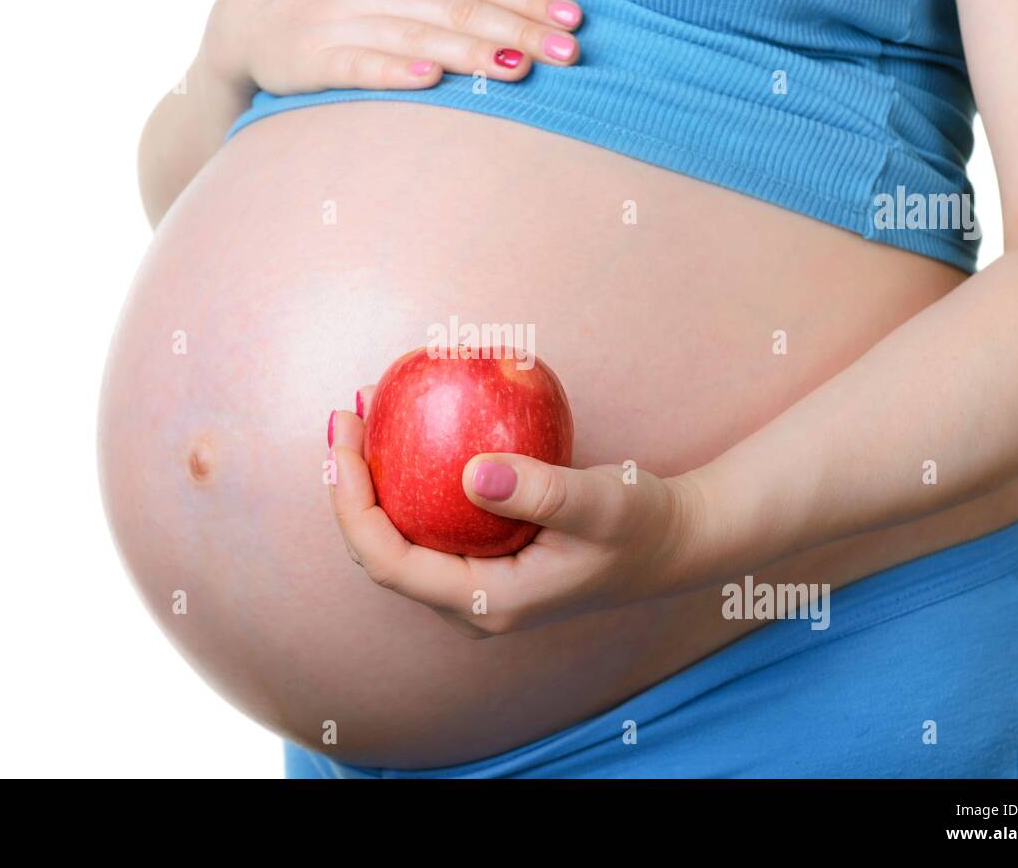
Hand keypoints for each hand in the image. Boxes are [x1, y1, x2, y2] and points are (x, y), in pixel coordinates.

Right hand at [200, 0, 582, 96]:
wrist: (243, 16)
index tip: (572, 18)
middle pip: (458, 7)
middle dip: (516, 29)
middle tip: (566, 52)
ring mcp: (345, 22)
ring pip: (419, 35)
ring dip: (470, 53)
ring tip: (517, 68)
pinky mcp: (316, 61)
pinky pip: (361, 66)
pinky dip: (395, 70)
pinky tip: (430, 79)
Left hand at [327, 387, 707, 637]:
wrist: (673, 540)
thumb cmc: (641, 524)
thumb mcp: (601, 503)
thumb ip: (542, 492)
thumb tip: (473, 474)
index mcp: (486, 604)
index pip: (389, 563)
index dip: (351, 506)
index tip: (343, 443)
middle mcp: (470, 604)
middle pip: (380, 550)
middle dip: (350, 485)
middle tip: (348, 414)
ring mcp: (475, 584)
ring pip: (398, 535)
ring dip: (374, 477)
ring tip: (365, 413)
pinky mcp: (483, 559)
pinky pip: (427, 520)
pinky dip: (407, 476)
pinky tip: (408, 425)